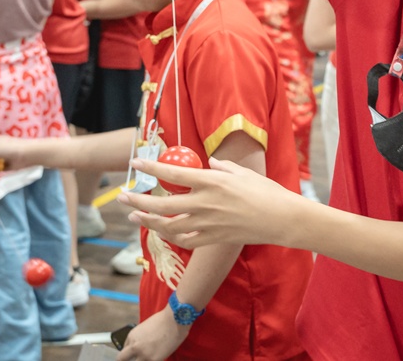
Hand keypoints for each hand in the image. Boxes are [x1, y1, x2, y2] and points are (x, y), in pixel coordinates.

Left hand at [115, 309, 187, 360]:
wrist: (174, 319)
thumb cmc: (163, 320)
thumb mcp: (145, 328)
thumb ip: (140, 339)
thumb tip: (141, 347)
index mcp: (131, 336)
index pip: (123, 351)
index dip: (129, 354)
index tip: (135, 355)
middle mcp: (134, 346)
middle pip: (122, 359)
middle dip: (128, 359)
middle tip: (137, 358)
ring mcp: (143, 354)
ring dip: (141, 360)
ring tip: (149, 356)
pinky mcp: (153, 360)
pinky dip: (151, 360)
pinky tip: (157, 357)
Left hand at [117, 158, 308, 248]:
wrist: (282, 219)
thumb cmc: (266, 191)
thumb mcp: (242, 172)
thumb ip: (221, 167)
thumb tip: (208, 162)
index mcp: (212, 182)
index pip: (173, 174)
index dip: (151, 169)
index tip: (135, 165)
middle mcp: (205, 203)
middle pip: (162, 205)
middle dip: (137, 201)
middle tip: (121, 197)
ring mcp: (207, 224)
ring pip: (168, 226)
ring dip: (147, 221)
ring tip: (133, 216)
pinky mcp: (213, 238)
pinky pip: (184, 240)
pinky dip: (170, 235)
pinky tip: (161, 230)